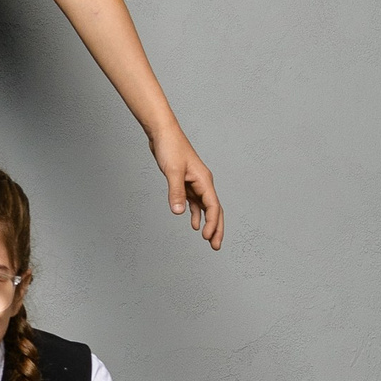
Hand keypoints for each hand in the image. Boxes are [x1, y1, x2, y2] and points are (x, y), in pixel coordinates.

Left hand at [150, 125, 223, 248]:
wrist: (163, 133)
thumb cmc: (170, 148)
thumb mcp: (172, 172)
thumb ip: (176, 192)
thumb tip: (178, 212)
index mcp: (204, 180)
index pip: (213, 206)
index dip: (213, 223)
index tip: (208, 238)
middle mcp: (203, 183)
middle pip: (215, 210)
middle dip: (217, 228)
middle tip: (216, 246)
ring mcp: (195, 183)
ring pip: (205, 208)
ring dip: (208, 223)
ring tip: (209, 240)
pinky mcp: (185, 182)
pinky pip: (194, 202)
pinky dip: (196, 213)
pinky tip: (194, 224)